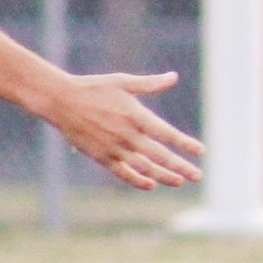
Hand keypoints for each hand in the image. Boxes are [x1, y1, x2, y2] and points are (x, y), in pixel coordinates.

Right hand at [43, 70, 205, 189]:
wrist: (61, 101)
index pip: (167, 133)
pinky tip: (151, 184)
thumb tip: (174, 77)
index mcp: (136, 115)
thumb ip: (151, 84)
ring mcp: (114, 148)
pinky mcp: (101, 157)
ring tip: (180, 181)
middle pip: (159, 156)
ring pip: (144, 168)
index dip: (185, 143)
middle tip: (198, 176)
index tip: (201, 151)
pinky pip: (123, 173)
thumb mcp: (124, 82)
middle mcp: (128, 134)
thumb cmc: (95, 88)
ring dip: (163, 176)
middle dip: (180, 166)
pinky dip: (137, 180)